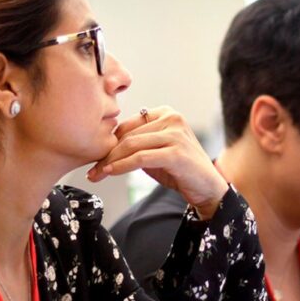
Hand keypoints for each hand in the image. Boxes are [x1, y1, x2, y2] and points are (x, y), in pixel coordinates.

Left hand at [87, 106, 227, 218]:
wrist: (207, 187)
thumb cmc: (179, 170)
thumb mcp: (154, 152)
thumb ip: (136, 144)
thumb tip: (105, 147)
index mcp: (165, 113)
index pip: (127, 126)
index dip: (109, 143)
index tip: (95, 159)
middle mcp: (172, 118)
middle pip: (128, 136)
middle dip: (106, 155)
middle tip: (92, 171)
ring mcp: (175, 134)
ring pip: (131, 146)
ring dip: (110, 162)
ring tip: (97, 174)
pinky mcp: (176, 152)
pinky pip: (140, 158)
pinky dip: (122, 166)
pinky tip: (110, 173)